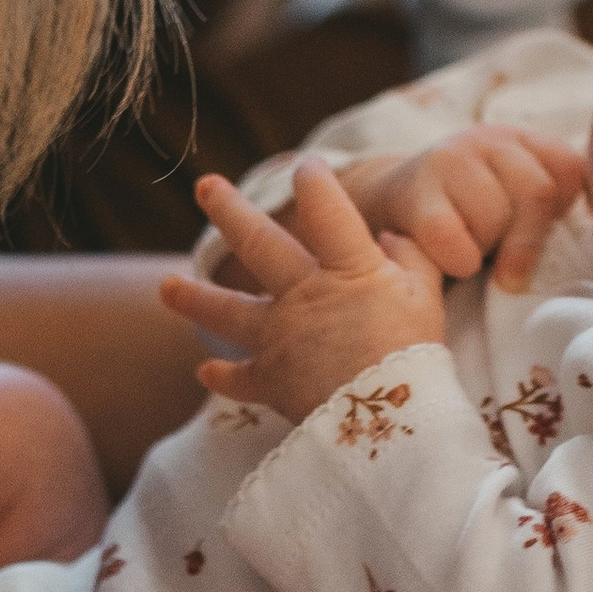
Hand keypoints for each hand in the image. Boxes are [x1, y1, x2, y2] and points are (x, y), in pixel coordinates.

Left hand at [161, 165, 447, 425]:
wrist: (388, 425)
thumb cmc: (413, 356)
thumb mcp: (425, 299)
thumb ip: (413, 259)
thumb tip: (393, 234)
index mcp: (348, 268)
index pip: (327, 210)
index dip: (316, 183)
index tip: (307, 166)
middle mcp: (304, 295)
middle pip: (259, 245)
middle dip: (229, 211)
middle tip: (204, 185)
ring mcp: (280, 337)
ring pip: (227, 311)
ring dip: (195, 298)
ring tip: (167, 287)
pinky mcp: (272, 380)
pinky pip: (241, 378)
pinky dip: (223, 375)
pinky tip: (206, 370)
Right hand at [350, 129, 588, 289]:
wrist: (384, 204)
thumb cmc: (464, 215)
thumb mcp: (511, 198)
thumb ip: (552, 205)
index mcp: (521, 139)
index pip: (571, 169)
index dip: (566, 211)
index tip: (546, 236)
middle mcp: (488, 139)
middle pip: (539, 192)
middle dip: (527, 242)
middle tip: (508, 270)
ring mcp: (449, 158)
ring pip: (496, 216)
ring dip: (487, 250)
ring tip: (471, 249)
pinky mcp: (415, 191)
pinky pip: (455, 239)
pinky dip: (459, 261)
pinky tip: (450, 261)